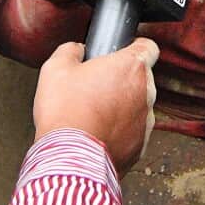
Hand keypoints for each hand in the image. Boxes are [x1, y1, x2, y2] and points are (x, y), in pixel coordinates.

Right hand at [33, 38, 159, 175]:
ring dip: (122, 107)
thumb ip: (71, 50)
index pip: (149, 47)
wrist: (69, 158)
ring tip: (94, 114)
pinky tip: (98, 133)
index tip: (122, 52)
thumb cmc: (65, 111)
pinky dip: (120, 131)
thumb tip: (77, 50)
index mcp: (131, 67)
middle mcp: (146, 92)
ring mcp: (146, 121)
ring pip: (138, 106)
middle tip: (96, 86)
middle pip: (141, 78)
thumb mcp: (56, 68)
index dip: (135, 47)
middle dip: (122, 80)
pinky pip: (133, 132)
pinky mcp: (141, 146)